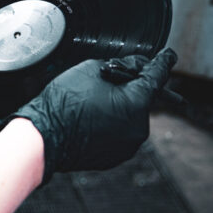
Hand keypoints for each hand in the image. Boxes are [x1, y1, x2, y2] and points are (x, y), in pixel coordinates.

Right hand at [8, 48, 177, 183]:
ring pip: (130, 117)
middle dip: (129, 88)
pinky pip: (119, 133)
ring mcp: (127, 145)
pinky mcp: (115, 156)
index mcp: (137, 103)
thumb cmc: (64, 102)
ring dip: (119, 107)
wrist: (44, 137)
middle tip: (105, 81)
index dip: (162, 62)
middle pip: (141, 98)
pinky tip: (88, 120)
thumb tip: (134, 69)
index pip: (157, 76)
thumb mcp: (93, 69)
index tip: (169, 56)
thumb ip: (121, 65)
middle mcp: (138, 128)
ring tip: (90, 104)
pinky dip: (110, 124)